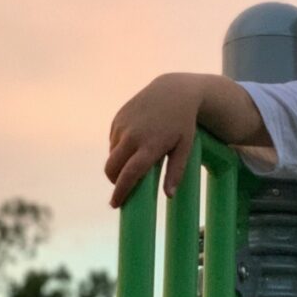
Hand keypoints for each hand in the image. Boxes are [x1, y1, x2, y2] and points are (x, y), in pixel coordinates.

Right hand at [105, 74, 201, 207]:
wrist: (173, 91)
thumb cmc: (183, 123)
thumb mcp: (184, 146)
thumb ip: (176, 171)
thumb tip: (169, 196)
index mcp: (150, 145)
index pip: (130, 174)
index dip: (121, 191)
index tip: (116, 204)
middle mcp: (133, 136)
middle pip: (112, 168)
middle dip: (114, 181)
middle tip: (121, 189)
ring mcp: (123, 126)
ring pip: (112, 155)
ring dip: (118, 164)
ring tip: (133, 164)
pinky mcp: (118, 118)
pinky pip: (113, 141)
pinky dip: (119, 149)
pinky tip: (133, 146)